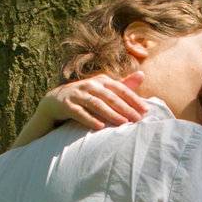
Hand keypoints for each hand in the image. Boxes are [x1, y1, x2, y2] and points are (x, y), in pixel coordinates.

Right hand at [11, 40, 151, 146]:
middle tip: (137, 119)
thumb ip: (122, 85)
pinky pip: (79, 112)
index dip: (133, 99)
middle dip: (125, 108)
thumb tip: (142, 74)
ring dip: (110, 114)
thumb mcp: (103, 90)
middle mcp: (89, 85)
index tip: (146, 110)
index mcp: (101, 81)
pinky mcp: (66, 105)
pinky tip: (100, 127)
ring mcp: (77, 94)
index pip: (120, 88)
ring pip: (96, 104)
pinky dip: (89, 119)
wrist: (55, 102)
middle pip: (110, 96)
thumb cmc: (85, 97)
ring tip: (123, 123)